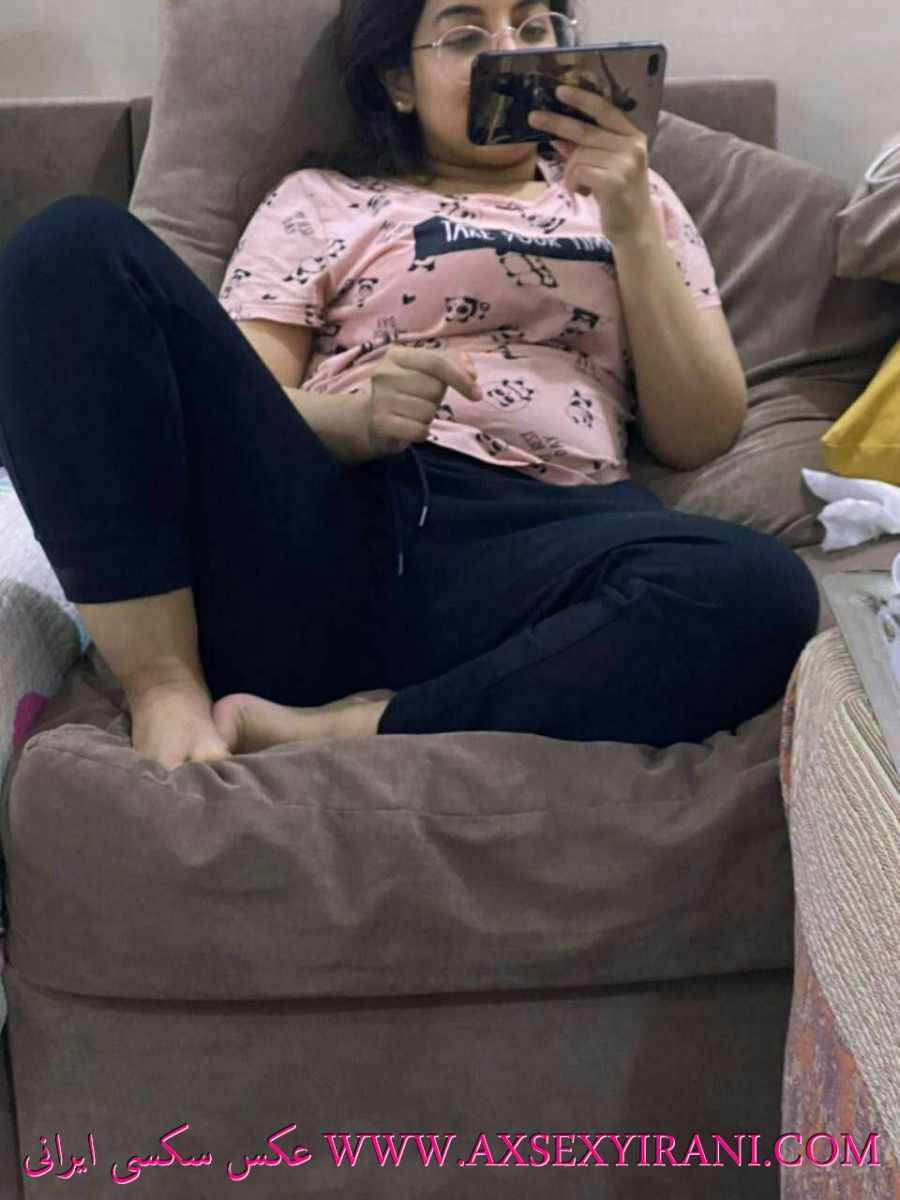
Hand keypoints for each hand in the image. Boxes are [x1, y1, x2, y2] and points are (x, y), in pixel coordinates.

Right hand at [364, 346, 481, 457]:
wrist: (373, 418)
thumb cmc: (407, 390)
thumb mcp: (427, 370)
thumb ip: (452, 362)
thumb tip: (471, 373)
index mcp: (397, 355)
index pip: (437, 362)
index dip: (461, 378)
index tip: (476, 394)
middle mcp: (384, 374)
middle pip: (434, 387)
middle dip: (437, 398)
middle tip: (422, 400)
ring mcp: (380, 399)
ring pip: (428, 411)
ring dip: (428, 417)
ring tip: (413, 414)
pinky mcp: (381, 423)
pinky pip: (419, 430)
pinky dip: (421, 432)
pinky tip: (411, 428)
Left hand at [528, 86, 655, 240]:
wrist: (634, 230)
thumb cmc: (617, 198)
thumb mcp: (605, 167)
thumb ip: (586, 149)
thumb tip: (557, 135)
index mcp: (633, 137)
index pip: (605, 110)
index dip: (582, 99)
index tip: (560, 91)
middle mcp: (632, 146)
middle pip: (585, 130)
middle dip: (556, 124)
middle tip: (533, 118)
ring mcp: (625, 163)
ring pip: (578, 156)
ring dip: (571, 173)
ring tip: (581, 187)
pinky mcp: (614, 182)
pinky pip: (578, 173)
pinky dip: (573, 184)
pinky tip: (583, 193)